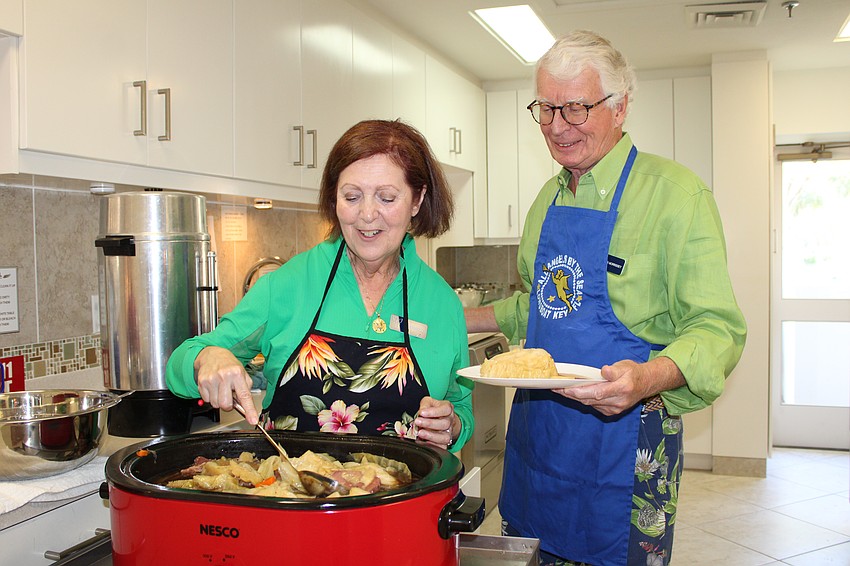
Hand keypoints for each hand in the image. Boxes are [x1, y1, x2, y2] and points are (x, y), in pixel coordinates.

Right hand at [194, 346, 258, 424]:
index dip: (249, 410)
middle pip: (226, 405)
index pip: (244, 396)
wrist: (212, 355)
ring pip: (215, 404)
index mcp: (237, 374)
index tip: (253, 420)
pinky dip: (211, 397)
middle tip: (229, 396)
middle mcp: (224, 376)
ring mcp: (211, 380)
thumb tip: (247, 406)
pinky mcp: (202, 382)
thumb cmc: (229, 365)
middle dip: (228, 405)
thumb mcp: (243, 373)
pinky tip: (214, 388)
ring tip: (221, 389)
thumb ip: (246, 389)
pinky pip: (206, 400)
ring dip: (219, 400)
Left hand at [413, 396, 457, 448]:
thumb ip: (424, 405)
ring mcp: (448, 433)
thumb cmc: (433, 409)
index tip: (422, 412)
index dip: (433, 412)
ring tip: (419, 433)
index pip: (445, 409)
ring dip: (430, 436)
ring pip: (444, 437)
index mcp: (448, 409)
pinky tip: (422, 442)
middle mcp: (450, 421)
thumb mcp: (428, 402)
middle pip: (445, 424)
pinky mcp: (444, 443)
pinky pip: (441, 447)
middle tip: (417, 422)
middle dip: (429, 424)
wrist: (439, 419)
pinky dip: (432, 445)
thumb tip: (421, 412)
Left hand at [553, 357, 683, 415]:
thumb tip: (603, 372)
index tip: (566, 388)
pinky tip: (572, 394)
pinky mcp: (612, 411)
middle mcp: (618, 401)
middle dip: (571, 394)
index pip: (597, 392)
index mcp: (622, 388)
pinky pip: (594, 406)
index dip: (580, 391)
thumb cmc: (633, 372)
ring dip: (574, 398)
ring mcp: (615, 408)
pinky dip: (583, 400)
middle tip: (556, 388)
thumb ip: (614, 370)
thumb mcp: (625, 365)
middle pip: (590, 400)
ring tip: (560, 390)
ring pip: (590, 404)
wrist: (646, 384)